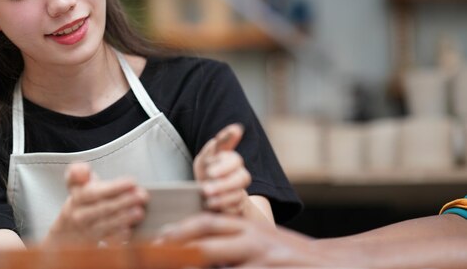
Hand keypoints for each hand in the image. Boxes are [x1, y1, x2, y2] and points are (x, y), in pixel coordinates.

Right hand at [49, 163, 148, 243]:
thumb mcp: (76, 183)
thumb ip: (77, 171)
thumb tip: (82, 171)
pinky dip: (119, 236)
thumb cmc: (82, 200)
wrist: (70, 229)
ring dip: (124, 218)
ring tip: (140, 212)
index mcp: (77, 197)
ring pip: (105, 226)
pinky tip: (130, 230)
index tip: (132, 182)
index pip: (94, 192)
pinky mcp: (95, 244)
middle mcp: (79, 215)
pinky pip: (107, 241)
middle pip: (102, 208)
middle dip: (124, 202)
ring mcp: (87, 231)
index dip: (114, 187)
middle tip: (142, 196)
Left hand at [158, 213, 325, 267]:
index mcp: (249, 226)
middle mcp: (253, 242)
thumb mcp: (262, 237)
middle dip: (178, 252)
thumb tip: (196, 246)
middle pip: (206, 245)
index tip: (160, 235)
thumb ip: (234, 239)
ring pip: (218, 268)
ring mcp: (262, 262)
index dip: (182, 228)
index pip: (208, 222)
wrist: (331, 265)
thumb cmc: (288, 253)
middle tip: (153, 257)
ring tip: (175, 267)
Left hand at [193, 124, 250, 215]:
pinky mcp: (237, 210)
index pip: (235, 159)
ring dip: (222, 196)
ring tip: (207, 198)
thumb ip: (219, 145)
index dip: (225, 164)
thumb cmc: (206, 175)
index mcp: (231, 162)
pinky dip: (223, 209)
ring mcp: (240, 194)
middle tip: (207, 185)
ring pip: (239, 195)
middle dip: (224, 182)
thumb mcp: (206, 159)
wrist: (204, 201)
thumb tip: (237, 127)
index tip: (212, 168)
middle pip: (242, 178)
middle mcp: (238, 177)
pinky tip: (211, 207)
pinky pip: (236, 211)